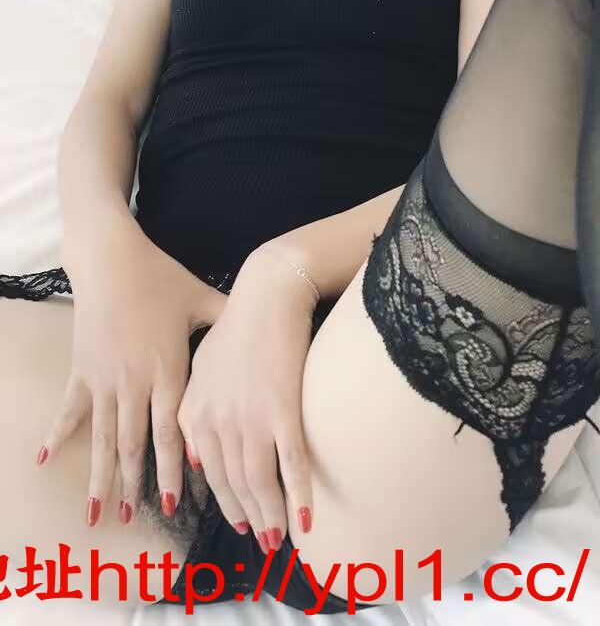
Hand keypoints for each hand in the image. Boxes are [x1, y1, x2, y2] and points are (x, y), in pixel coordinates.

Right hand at [39, 223, 225, 527]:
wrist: (111, 257)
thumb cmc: (160, 277)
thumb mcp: (202, 299)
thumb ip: (229, 321)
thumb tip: (265, 328)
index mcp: (167, 370)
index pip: (172, 431)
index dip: (174, 469)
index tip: (176, 504)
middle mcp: (134, 382)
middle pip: (134, 443)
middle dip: (136, 484)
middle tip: (136, 520)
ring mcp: (104, 378)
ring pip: (102, 436)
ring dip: (100, 474)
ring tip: (97, 509)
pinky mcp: (82, 368)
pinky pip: (70, 408)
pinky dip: (57, 433)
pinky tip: (44, 458)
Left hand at [177, 245, 317, 551]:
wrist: (268, 294)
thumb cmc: (238, 324)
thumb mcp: (202, 366)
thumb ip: (194, 413)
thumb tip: (197, 457)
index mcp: (194, 412)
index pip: (208, 472)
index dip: (226, 501)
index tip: (239, 520)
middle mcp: (217, 421)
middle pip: (233, 483)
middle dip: (248, 516)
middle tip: (262, 540)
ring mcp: (250, 418)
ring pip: (259, 481)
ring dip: (271, 515)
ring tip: (281, 537)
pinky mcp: (282, 410)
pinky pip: (291, 463)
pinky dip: (299, 494)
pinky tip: (307, 516)